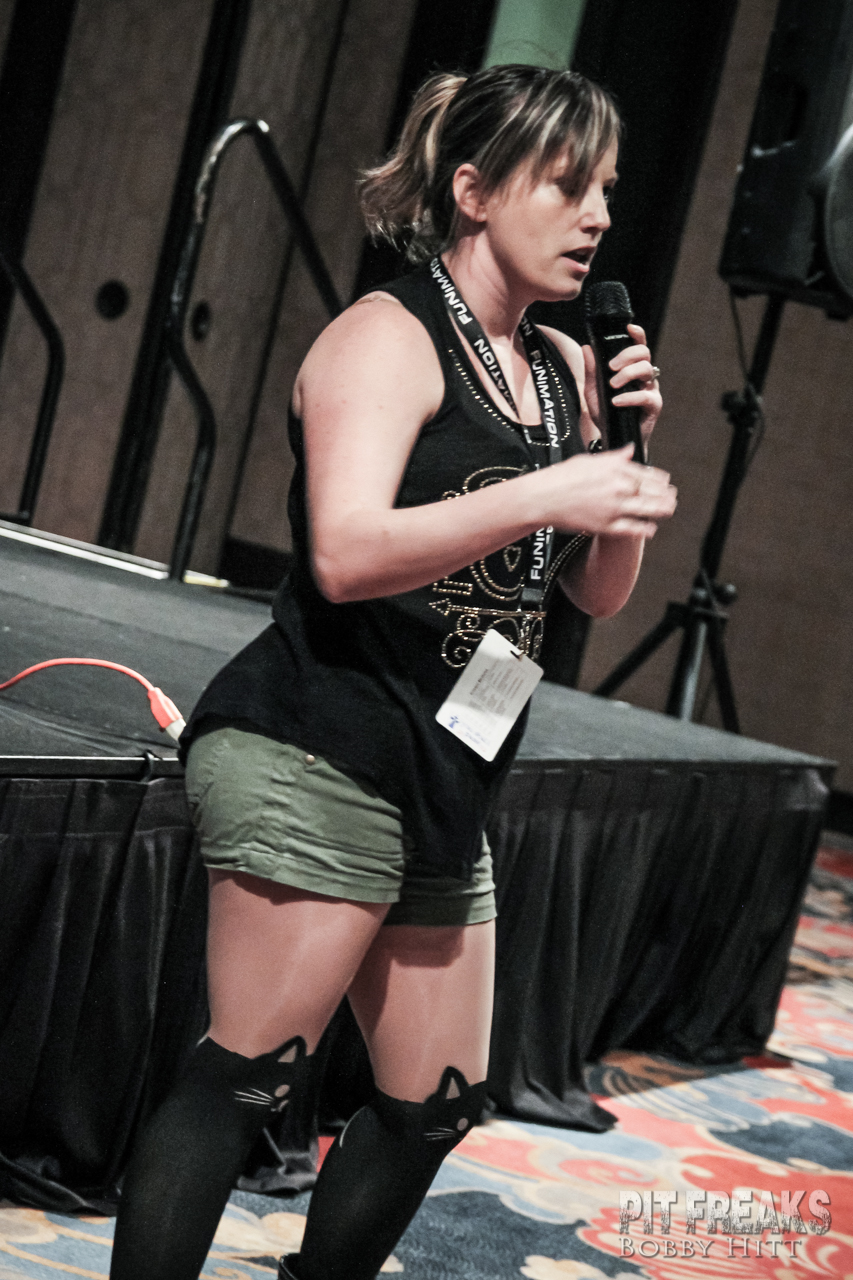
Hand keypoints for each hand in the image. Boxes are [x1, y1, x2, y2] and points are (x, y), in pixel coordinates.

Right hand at [544, 444, 676, 538]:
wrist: (543, 497)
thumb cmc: (562, 477)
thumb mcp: (590, 460)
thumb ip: (615, 457)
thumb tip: (631, 450)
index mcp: (616, 468)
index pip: (647, 473)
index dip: (660, 479)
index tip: (666, 482)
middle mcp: (619, 487)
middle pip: (653, 491)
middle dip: (666, 495)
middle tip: (672, 497)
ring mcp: (614, 508)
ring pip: (649, 509)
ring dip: (663, 510)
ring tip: (668, 510)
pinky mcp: (606, 526)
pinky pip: (633, 529)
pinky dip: (645, 529)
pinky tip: (651, 528)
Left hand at [582, 322, 661, 443]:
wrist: (612, 437)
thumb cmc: (605, 413)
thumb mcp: (593, 390)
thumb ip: (591, 370)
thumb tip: (587, 347)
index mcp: (632, 368)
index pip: (638, 346)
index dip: (637, 334)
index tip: (628, 328)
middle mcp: (644, 376)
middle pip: (644, 353)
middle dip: (627, 355)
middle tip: (611, 367)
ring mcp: (651, 389)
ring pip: (646, 369)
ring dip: (627, 374)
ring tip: (612, 385)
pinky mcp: (654, 406)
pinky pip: (645, 396)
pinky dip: (629, 397)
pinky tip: (617, 401)